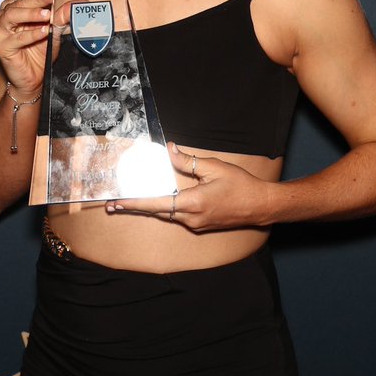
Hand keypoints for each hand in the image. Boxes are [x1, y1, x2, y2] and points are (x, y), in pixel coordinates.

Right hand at [0, 0, 53, 95]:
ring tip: (46, 14)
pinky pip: (16, 38)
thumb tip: (75, 4)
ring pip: (11, 16)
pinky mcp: (0, 46)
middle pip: (18, 3)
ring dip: (30, 13)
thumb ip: (61, 17)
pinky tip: (43, 31)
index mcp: (11, 10)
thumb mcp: (53, 31)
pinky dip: (31, 34)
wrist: (32, 79)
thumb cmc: (38, 53)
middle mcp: (1, 18)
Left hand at [105, 144, 274, 230]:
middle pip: (156, 212)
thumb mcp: (214, 167)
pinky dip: (165, 208)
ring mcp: (196, 224)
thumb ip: (189, 161)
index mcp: (192, 203)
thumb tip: (170, 150)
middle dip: (135, 207)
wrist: (261, 206)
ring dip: (150, 207)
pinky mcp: (201, 225)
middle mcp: (191, 218)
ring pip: (166, 214)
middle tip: (114, 204)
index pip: (156, 204)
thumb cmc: (241, 185)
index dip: (134, 203)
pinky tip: (159, 200)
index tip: (117, 202)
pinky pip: (178, 216)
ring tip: (131, 201)